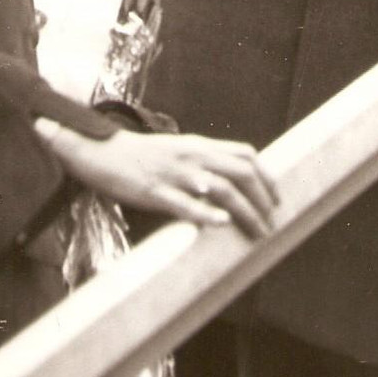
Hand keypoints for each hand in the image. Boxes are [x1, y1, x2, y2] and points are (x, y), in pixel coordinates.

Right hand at [36, 122, 278, 237]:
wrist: (102, 152)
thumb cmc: (142, 156)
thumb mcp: (178, 150)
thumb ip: (203, 160)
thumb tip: (231, 178)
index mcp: (199, 145)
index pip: (245, 154)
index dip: (266, 176)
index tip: (276, 198)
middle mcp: (192, 155)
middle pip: (241, 172)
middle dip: (262, 198)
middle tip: (271, 221)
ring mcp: (175, 173)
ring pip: (221, 190)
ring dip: (245, 212)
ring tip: (257, 232)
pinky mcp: (155, 191)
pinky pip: (185, 203)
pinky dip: (206, 213)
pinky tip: (221, 223)